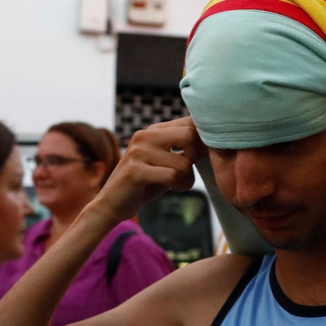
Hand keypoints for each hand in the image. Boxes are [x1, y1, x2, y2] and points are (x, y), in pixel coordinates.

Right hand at [88, 118, 204, 224]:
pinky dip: (179, 185)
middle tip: (188, 170)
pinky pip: (172, 176)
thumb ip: (182, 148)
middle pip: (190, 135)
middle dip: (197, 156)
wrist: (113, 204)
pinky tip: (172, 188)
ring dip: (188, 179)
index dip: (202, 140)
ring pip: (184, 162)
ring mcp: (138, 152)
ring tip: (179, 184)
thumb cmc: (146, 183)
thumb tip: (211, 139)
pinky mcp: (135, 171)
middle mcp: (144, 136)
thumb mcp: (165, 160)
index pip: (189, 122)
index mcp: (153, 130)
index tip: (198, 156)